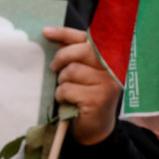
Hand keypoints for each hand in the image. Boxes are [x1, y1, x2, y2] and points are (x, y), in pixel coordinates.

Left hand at [44, 26, 120, 145]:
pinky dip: (62, 96)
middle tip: (54, 68)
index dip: (65, 33)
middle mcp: (113, 68)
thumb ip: (73, 54)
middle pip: (80, 52)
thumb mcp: (80, 72)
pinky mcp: (99, 98)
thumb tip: (50, 33)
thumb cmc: (84, 95)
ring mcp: (108, 83)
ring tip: (68, 91)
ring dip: (62, 82)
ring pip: (72, 71)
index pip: (86, 39)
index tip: (46, 32)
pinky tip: (69, 102)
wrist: (94, 126)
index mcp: (108, 57)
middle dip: (61, 59)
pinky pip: (68, 89)